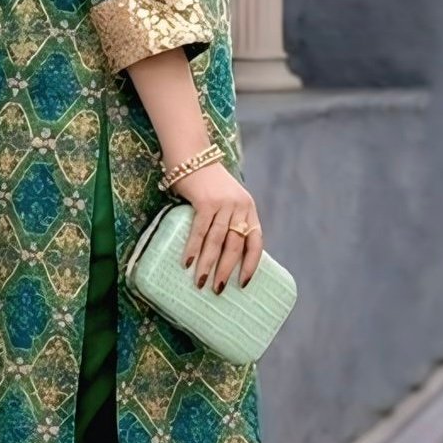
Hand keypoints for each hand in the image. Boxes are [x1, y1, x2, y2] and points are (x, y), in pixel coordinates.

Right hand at [169, 161, 263, 291]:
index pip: (256, 241)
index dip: (251, 263)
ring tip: (200, 282)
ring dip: (207, 264)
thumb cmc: (205, 181)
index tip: (244, 283)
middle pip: (235, 245)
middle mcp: (240, 206)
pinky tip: (187, 262)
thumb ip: (228, 219)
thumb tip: (222, 253)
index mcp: (248, 208)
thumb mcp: (225, 199)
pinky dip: (193, 248)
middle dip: (226, 269)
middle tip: (218, 289)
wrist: (191, 153)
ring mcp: (223, 203)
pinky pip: (200, 230)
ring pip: (217, 241)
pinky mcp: (205, 201)